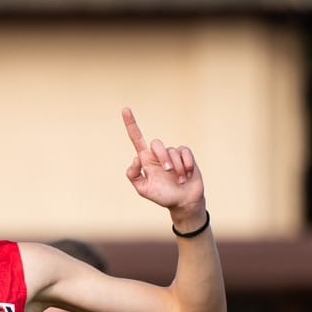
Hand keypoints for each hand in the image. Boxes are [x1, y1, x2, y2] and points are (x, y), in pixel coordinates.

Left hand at [121, 108, 206, 225]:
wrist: (183, 202)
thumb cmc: (162, 196)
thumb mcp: (143, 189)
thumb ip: (133, 175)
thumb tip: (136, 158)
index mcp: (146, 160)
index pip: (136, 139)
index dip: (131, 124)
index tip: (125, 109)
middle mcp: (158, 154)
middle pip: (156, 143)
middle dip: (163, 158)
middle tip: (168, 172)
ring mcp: (173, 154)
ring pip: (172, 151)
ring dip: (176, 168)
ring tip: (179, 180)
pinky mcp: (186, 155)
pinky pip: (184, 151)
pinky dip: (186, 164)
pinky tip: (187, 174)